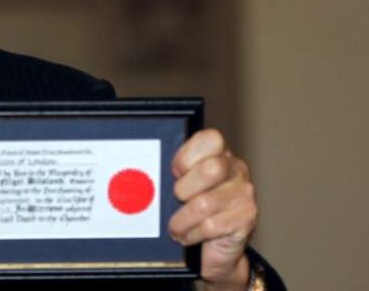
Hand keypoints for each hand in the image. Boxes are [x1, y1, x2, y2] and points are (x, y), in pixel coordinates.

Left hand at [169, 129, 256, 289]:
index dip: (187, 156)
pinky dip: (192, 234)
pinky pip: (211, 226)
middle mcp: (236, 169)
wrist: (214, 247)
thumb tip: (140, 174)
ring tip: (174, 227)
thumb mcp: (179, 185)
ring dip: (182, 220)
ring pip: (205, 203)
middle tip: (176, 199)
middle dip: (184, 189)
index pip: (210, 139)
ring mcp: (244, 194)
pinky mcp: (246, 218)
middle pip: (211, 169)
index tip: (174, 172)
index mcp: (218, 153)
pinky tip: (188, 235)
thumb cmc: (190, 209)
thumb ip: (170, 173)